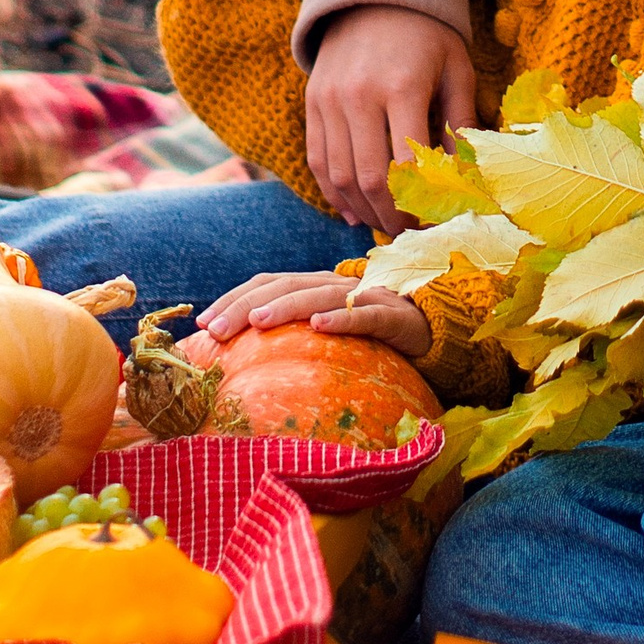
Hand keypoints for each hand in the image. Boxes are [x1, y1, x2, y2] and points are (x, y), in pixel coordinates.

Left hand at [195, 267, 434, 363]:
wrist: (441, 334)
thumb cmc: (378, 341)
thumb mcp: (333, 338)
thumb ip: (298, 339)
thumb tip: (246, 361)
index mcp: (319, 286)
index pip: (270, 282)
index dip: (235, 296)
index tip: (202, 321)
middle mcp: (338, 284)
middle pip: (285, 284)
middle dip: (245, 304)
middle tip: (214, 329)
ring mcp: (367, 297)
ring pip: (320, 294)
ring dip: (285, 306)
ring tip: (256, 322)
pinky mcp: (396, 316)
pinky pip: (366, 315)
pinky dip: (342, 317)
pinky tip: (320, 326)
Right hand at [304, 4, 479, 236]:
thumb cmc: (428, 36)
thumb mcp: (457, 69)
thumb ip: (461, 123)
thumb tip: (469, 177)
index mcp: (401, 87)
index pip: (405, 164)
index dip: (419, 204)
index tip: (434, 224)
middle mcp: (359, 95)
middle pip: (369, 177)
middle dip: (390, 216)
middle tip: (410, 235)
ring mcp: (329, 99)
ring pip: (339, 174)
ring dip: (363, 209)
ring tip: (386, 227)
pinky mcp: (313, 102)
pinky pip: (318, 159)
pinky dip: (334, 191)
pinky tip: (355, 211)